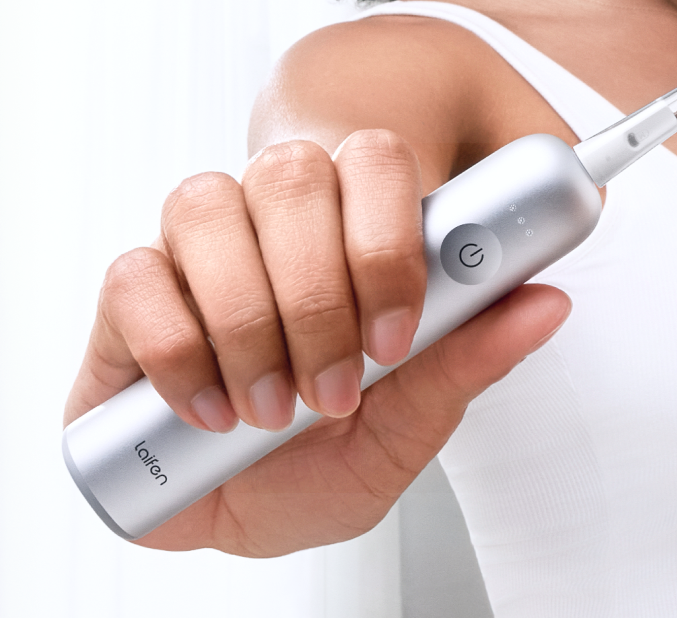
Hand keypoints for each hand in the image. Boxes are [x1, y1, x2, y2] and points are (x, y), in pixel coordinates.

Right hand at [62, 130, 570, 555]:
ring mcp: (197, 244)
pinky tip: (207, 408)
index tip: (396, 335)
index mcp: (354, 222)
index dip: (385, 240)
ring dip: (246, 323)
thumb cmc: (326, 457)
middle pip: (290, 174)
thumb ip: (470, 358)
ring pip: (208, 208)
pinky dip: (176, 349)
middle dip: (316, 296)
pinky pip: (135, 277)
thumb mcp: (410, 425)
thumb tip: (547, 302)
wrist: (234, 518)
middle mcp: (274, 214)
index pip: (376, 159)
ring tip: (271, 409)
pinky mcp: (129, 293)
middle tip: (334, 390)